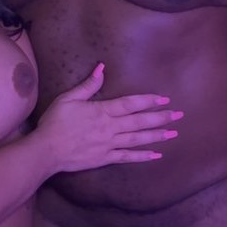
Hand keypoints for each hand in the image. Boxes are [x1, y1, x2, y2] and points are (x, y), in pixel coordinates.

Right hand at [37, 63, 182, 172]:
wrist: (47, 150)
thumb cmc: (56, 122)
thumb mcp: (68, 98)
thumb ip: (88, 85)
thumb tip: (102, 68)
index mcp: (102, 111)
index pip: (130, 104)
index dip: (148, 101)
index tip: (164, 99)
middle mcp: (110, 128)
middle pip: (139, 121)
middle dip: (161, 118)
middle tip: (179, 115)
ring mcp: (109, 144)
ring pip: (138, 139)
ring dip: (157, 135)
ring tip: (174, 133)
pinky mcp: (105, 158)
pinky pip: (128, 157)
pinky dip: (143, 156)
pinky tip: (156, 155)